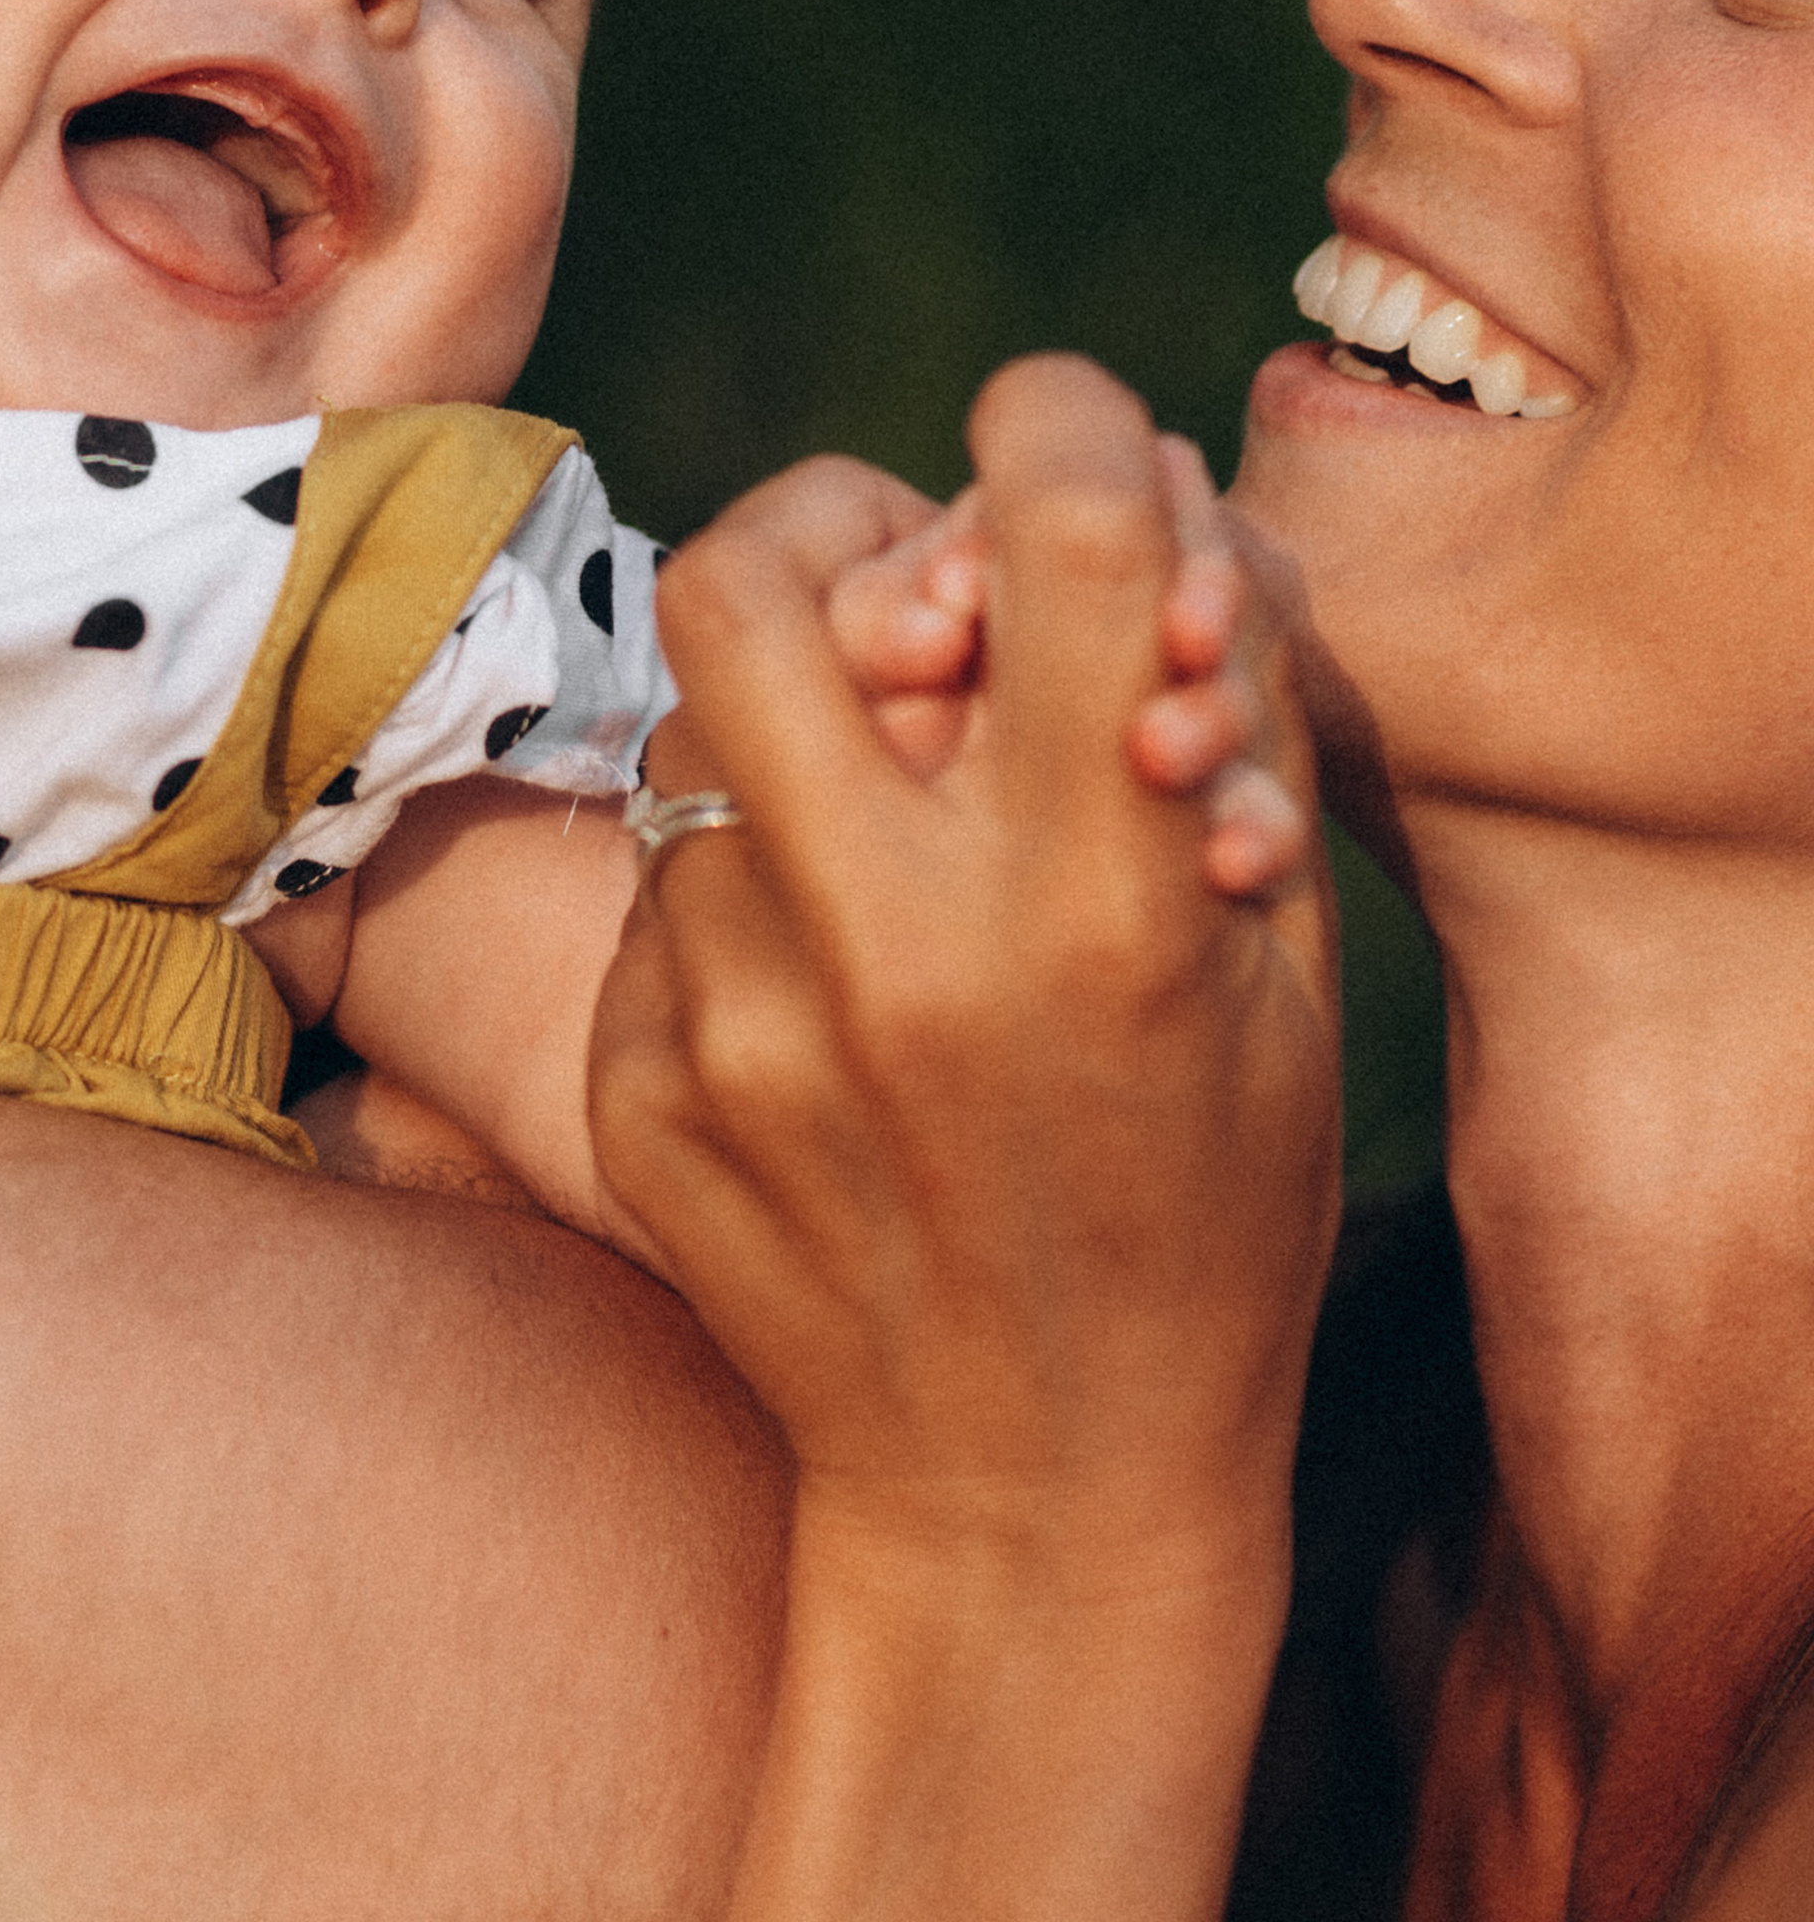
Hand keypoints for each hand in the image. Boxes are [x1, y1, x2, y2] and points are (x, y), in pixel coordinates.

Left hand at [591, 359, 1339, 1585]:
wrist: (1033, 1498)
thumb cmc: (1206, 1215)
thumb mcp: (1285, 972)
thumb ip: (1216, 715)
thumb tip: (1136, 489)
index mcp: (1103, 910)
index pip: (1055, 535)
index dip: (1062, 423)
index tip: (1058, 436)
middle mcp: (896, 953)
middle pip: (748, 574)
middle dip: (826, 523)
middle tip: (890, 575)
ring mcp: (736, 1029)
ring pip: (694, 734)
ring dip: (790, 735)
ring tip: (879, 844)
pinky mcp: (636, 1094)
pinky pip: (655, 888)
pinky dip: (739, 887)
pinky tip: (822, 988)